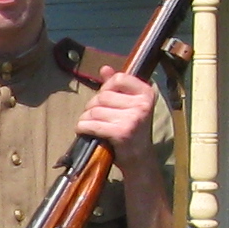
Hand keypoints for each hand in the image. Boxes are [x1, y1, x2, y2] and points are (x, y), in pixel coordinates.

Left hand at [80, 66, 159, 181]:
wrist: (139, 158)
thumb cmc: (132, 130)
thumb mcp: (129, 105)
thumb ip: (117, 87)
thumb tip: (104, 68)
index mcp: (146, 93)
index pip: (118, 78)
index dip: (106, 87)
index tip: (106, 99)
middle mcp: (142, 104)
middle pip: (102, 96)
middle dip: (93, 106)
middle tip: (98, 117)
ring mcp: (132, 118)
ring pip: (94, 110)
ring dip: (86, 118)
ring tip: (93, 125)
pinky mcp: (121, 132)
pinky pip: (91, 124)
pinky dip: (83, 128)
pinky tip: (85, 131)